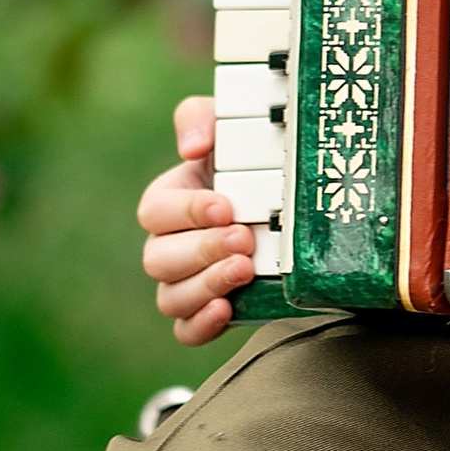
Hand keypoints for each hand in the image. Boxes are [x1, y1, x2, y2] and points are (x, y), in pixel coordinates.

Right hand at [138, 93, 253, 347]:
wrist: (294, 211)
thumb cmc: (252, 162)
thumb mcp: (229, 129)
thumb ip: (199, 118)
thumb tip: (190, 147)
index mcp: (169, 203)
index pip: (156, 211)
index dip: (187, 211)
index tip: (226, 206)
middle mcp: (170, 246)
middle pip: (159, 259)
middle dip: (202, 250)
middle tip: (244, 239)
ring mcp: (185, 283)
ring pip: (171, 298)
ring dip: (206, 285)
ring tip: (245, 270)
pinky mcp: (207, 314)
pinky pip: (186, 331)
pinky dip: (201, 325)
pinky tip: (228, 309)